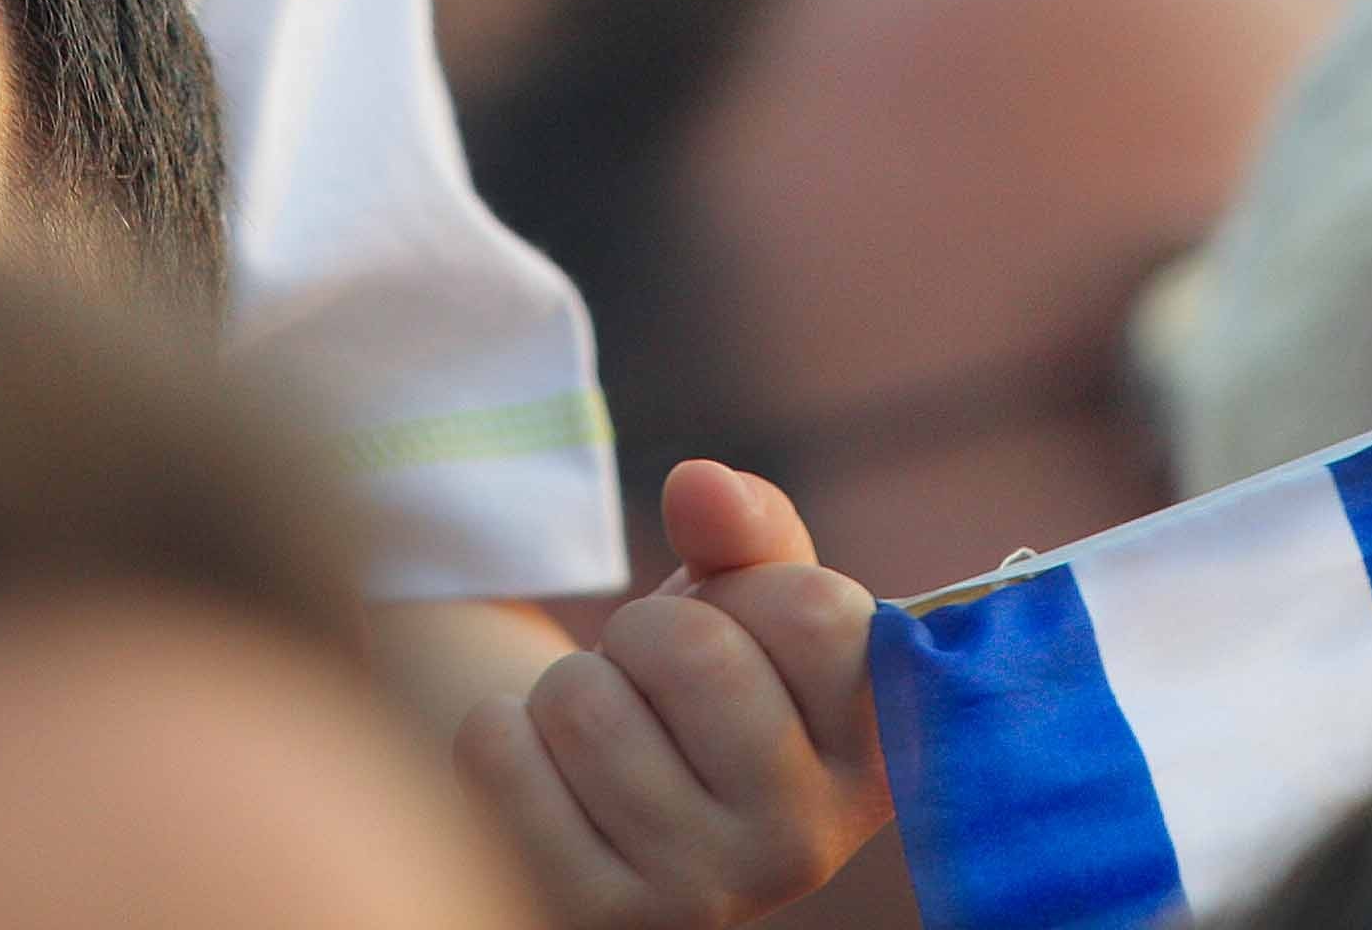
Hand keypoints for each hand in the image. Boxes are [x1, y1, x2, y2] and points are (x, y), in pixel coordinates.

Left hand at [459, 461, 888, 929]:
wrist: (599, 818)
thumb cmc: (691, 693)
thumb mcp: (744, 603)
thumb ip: (746, 529)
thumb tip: (699, 484)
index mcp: (872, 761)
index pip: (814, 612)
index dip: (748, 589)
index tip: (742, 630)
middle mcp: (805, 845)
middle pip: (694, 652)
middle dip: (642, 633)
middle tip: (648, 683)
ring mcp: (702, 894)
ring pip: (584, 702)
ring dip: (566, 687)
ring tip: (598, 735)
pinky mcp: (594, 917)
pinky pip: (502, 755)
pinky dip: (500, 735)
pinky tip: (545, 779)